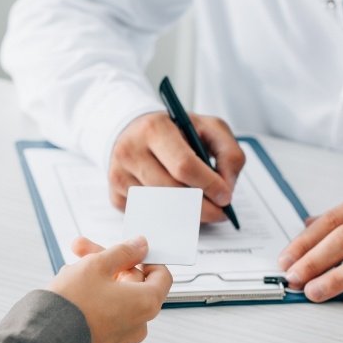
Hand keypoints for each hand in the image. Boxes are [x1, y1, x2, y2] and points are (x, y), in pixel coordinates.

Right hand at [46, 236, 172, 342]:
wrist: (44, 340)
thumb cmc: (72, 303)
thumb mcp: (97, 264)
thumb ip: (123, 252)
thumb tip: (141, 245)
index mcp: (146, 303)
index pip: (161, 276)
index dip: (144, 258)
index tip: (127, 250)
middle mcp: (138, 325)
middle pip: (132, 286)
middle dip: (108, 265)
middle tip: (81, 250)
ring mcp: (120, 340)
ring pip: (114, 301)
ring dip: (95, 283)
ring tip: (68, 273)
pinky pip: (103, 319)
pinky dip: (91, 305)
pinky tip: (69, 295)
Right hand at [108, 111, 245, 221]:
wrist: (133, 130)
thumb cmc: (173, 130)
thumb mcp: (208, 128)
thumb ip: (228, 153)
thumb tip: (226, 189)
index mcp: (154, 128)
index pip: (184, 165)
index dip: (208, 185)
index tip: (225, 197)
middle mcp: (130, 151)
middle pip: (171, 191)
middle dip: (201, 207)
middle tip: (218, 212)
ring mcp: (118, 175)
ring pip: (159, 207)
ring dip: (184, 213)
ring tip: (199, 207)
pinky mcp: (114, 195)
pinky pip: (146, 214)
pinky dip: (164, 214)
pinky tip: (173, 204)